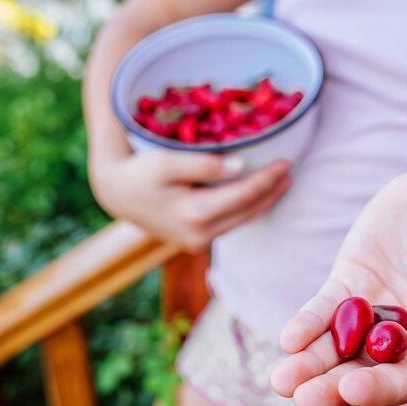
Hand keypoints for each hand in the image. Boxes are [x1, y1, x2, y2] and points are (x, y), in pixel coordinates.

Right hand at [91, 149, 291, 252]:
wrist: (117, 194)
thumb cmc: (140, 172)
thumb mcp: (168, 162)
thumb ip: (205, 165)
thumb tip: (242, 167)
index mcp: (195, 214)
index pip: (245, 194)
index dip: (269, 177)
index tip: (287, 161)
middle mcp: (200, 235)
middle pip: (249, 211)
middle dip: (272, 191)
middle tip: (290, 171)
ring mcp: (198, 242)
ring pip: (242, 221)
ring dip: (264, 202)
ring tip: (281, 183)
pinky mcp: (196, 242)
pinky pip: (230, 224)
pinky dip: (247, 209)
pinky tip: (257, 196)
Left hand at [271, 173, 406, 405]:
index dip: (381, 388)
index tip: (352, 390)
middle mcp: (399, 338)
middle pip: (363, 371)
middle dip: (332, 388)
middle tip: (305, 401)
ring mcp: (370, 312)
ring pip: (336, 347)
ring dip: (310, 364)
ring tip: (282, 381)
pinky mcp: (347, 285)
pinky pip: (324, 310)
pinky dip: (307, 325)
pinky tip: (290, 340)